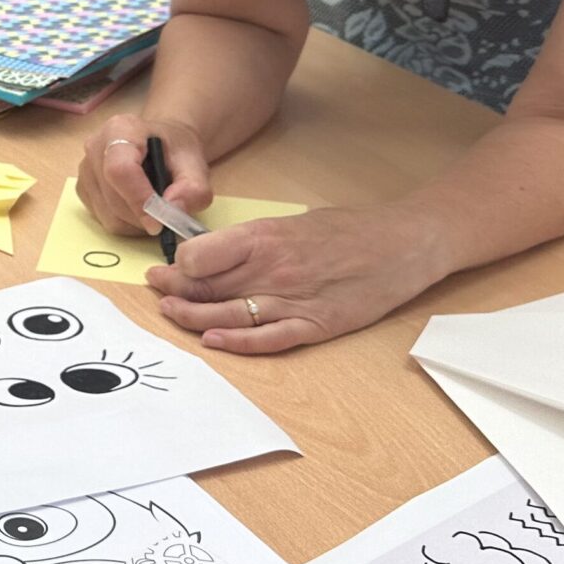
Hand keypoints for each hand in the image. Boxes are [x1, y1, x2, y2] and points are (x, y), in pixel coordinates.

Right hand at [78, 114, 211, 234]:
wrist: (161, 145)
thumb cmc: (175, 150)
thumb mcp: (196, 164)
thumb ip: (194, 188)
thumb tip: (173, 209)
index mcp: (121, 129)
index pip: (120, 169)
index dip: (138, 199)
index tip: (159, 223)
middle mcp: (95, 146)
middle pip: (113, 197)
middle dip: (143, 217)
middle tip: (167, 219)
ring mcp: (85, 169)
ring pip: (107, 214)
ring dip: (136, 223)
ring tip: (155, 212)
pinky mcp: (83, 189)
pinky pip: (102, 218)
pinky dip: (125, 223)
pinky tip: (139, 209)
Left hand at [146, 205, 446, 353]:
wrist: (406, 241)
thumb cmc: (348, 228)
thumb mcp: (293, 220)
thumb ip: (254, 240)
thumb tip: (210, 253)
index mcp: (266, 235)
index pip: (201, 255)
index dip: (179, 264)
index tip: (169, 266)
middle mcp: (275, 268)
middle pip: (208, 287)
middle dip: (174, 291)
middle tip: (157, 290)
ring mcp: (295, 299)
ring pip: (229, 314)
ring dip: (193, 318)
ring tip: (170, 313)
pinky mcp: (317, 324)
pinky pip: (269, 338)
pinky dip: (238, 342)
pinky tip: (213, 341)